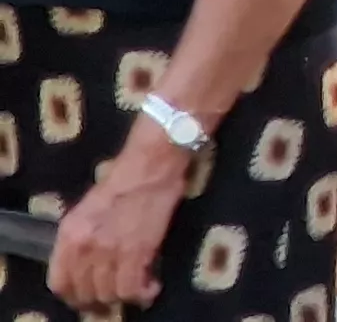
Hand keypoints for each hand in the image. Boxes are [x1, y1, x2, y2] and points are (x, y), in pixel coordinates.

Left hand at [50, 128, 185, 309]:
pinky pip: (132, 288)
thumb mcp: (87, 210)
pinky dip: (142, 293)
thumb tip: (86, 266)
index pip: (59, 282)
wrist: (151, 164)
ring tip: (135, 288)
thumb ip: (82, 239)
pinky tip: (150, 286)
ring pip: (109, 293)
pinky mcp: (137, 251)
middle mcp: (84, 246)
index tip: (88, 296)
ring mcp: (109, 250)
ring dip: (123, 296)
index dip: (74, 295)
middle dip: (101, 299)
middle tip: (115, 294)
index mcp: (68, 235)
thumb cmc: (122, 181)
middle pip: (85, 292)